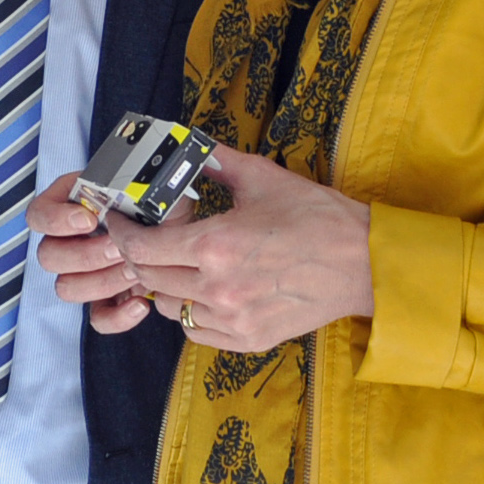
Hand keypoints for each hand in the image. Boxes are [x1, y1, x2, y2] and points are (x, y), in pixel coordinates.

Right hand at [27, 172, 164, 333]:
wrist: (182, 234)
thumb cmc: (161, 206)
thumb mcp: (146, 190)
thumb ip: (126, 193)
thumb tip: (122, 204)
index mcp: (70, 206)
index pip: (37, 215)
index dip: (56, 220)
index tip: (87, 219)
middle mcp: (69, 241)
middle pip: (48, 257)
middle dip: (87, 254)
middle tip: (118, 247)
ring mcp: (84, 273)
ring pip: (68, 288)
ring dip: (103, 280)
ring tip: (134, 269)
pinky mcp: (104, 300)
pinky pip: (98, 317)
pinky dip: (118, 316)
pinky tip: (140, 303)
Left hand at [105, 149, 373, 351]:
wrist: (365, 263)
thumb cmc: (317, 216)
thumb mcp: (262, 178)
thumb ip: (215, 161)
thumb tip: (185, 143)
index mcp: (214, 246)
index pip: (140, 248)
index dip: (121, 233)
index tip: (118, 222)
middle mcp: (216, 288)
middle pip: (148, 278)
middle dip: (138, 256)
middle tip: (145, 238)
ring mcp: (232, 319)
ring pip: (169, 307)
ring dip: (164, 284)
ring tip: (177, 263)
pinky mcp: (248, 339)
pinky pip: (195, 330)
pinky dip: (189, 311)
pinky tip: (202, 291)